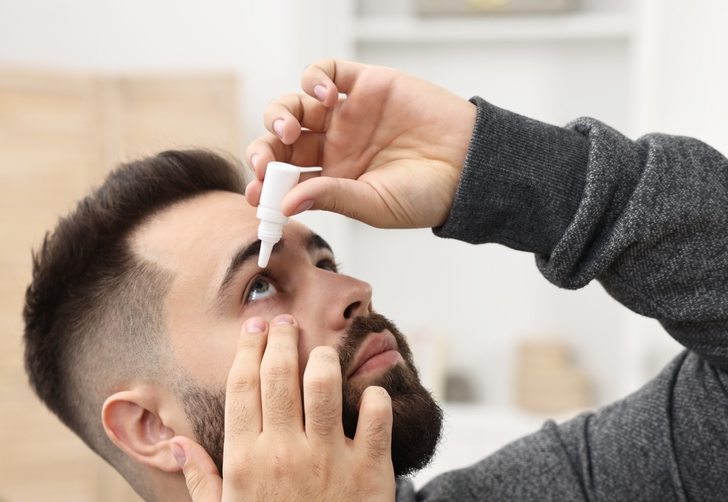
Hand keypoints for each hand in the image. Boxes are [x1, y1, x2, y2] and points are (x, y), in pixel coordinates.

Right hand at [171, 315, 395, 501]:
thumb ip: (198, 480)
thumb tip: (177, 443)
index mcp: (245, 459)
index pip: (243, 385)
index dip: (249, 349)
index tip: (255, 328)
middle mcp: (285, 450)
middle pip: (281, 373)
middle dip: (282, 337)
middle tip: (286, 323)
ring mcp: (328, 458)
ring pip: (326, 383)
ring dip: (324, 358)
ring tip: (324, 353)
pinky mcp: (368, 471)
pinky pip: (376, 417)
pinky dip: (375, 398)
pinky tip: (370, 394)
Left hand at [246, 59, 476, 229]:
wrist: (470, 165)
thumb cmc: (427, 194)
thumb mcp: (373, 205)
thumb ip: (330, 198)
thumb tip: (285, 202)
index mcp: (332, 180)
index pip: (285, 178)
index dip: (266, 183)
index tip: (257, 194)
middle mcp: (334, 146)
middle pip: (282, 141)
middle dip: (266, 149)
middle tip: (267, 161)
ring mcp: (347, 114)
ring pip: (295, 105)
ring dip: (281, 114)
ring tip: (292, 128)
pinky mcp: (365, 84)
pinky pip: (327, 71)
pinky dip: (315, 78)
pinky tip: (326, 94)